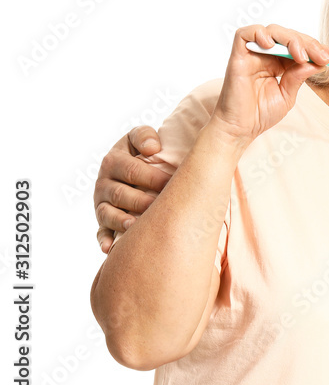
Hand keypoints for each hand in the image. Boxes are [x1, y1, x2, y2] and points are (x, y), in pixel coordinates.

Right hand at [95, 127, 169, 252]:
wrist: (137, 169)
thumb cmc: (145, 153)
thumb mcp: (141, 138)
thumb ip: (144, 136)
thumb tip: (152, 148)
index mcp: (114, 160)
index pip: (131, 169)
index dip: (151, 176)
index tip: (171, 182)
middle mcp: (104, 182)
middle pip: (121, 194)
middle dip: (142, 201)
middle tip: (161, 206)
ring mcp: (102, 203)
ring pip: (108, 214)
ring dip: (122, 221)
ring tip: (136, 226)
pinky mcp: (103, 221)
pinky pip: (101, 233)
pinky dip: (105, 240)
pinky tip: (110, 249)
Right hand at [211, 24, 328, 145]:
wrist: (240, 130)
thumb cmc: (260, 114)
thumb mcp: (288, 94)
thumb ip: (300, 76)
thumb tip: (318, 61)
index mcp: (279, 62)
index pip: (301, 47)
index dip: (318, 49)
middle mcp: (266, 54)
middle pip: (290, 37)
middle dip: (310, 44)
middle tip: (324, 56)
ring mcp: (252, 53)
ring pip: (273, 31)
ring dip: (291, 40)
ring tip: (301, 55)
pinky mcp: (237, 55)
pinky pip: (245, 33)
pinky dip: (260, 34)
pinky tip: (272, 46)